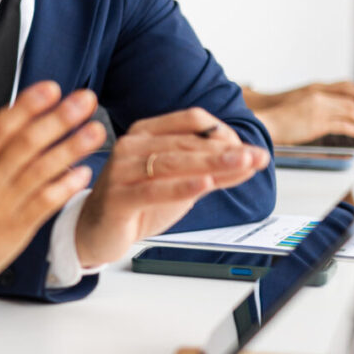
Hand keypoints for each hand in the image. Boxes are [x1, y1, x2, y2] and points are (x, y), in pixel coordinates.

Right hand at [0, 81, 105, 294]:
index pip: (1, 127)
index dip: (28, 105)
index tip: (49, 89)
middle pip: (29, 142)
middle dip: (59, 118)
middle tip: (83, 100)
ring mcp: (4, 204)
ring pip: (43, 169)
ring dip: (71, 148)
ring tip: (95, 131)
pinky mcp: (17, 228)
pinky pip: (46, 203)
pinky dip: (65, 187)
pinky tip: (83, 173)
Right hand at [74, 108, 269, 268]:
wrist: (95, 232)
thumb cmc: (136, 202)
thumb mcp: (178, 183)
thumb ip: (211, 171)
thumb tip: (250, 161)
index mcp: (145, 133)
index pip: (190, 121)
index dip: (223, 133)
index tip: (250, 149)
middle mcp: (131, 146)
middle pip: (186, 143)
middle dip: (226, 150)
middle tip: (257, 156)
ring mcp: (121, 171)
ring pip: (173, 163)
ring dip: (213, 164)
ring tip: (242, 164)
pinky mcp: (117, 198)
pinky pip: (154, 190)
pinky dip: (182, 186)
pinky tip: (205, 184)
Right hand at [244, 81, 353, 145]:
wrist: (263, 121)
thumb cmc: (278, 116)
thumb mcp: (299, 102)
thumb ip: (316, 104)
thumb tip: (331, 114)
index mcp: (315, 88)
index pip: (346, 86)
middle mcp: (319, 95)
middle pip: (352, 99)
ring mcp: (319, 108)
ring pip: (352, 111)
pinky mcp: (318, 122)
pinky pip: (345, 125)